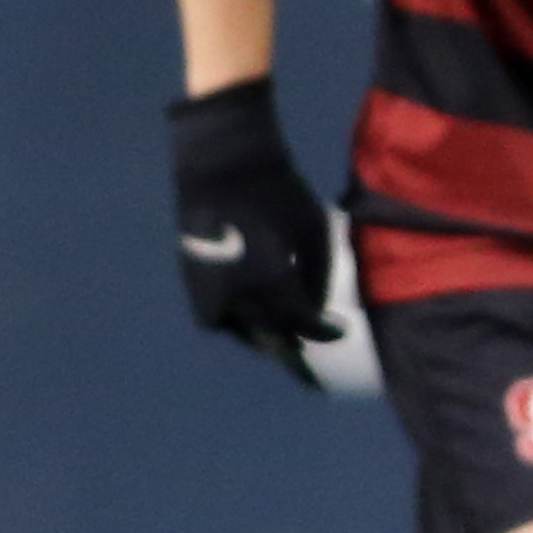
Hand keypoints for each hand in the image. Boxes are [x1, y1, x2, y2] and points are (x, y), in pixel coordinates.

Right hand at [167, 76, 340, 389]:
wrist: (223, 162)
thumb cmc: (280, 192)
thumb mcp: (314, 232)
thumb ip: (317, 278)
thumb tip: (315, 313)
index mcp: (273, 281)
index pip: (304, 325)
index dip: (326, 332)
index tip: (340, 331)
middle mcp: (239, 293)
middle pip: (273, 340)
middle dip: (295, 354)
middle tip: (312, 370)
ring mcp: (210, 288)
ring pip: (242, 333)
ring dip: (264, 338)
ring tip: (285, 337)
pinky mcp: (192, 279)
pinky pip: (216, 318)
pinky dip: (236, 323)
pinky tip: (254, 318)